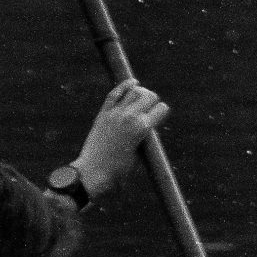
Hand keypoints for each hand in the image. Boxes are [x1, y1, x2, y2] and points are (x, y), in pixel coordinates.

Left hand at [75, 81, 167, 195]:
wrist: (93, 173)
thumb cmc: (119, 171)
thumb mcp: (140, 155)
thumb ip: (145, 138)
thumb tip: (149, 126)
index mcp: (142, 129)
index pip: (161, 109)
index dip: (163, 112)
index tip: (160, 117)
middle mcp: (129, 117)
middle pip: (149, 96)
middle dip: (153, 101)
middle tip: (152, 109)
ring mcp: (115, 114)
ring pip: (133, 92)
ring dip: (141, 93)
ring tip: (143, 98)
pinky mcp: (103, 114)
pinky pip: (115, 94)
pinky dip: (124, 86)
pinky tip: (133, 83)